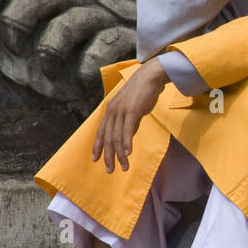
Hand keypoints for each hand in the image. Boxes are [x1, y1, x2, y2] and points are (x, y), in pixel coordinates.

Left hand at [93, 58, 168, 172]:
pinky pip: (127, 130)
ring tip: (124, 167)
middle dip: (108, 156)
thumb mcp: (131, 108)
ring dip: (120, 155)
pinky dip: (127, 143)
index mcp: (110, 110)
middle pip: (108, 138)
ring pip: (117, 137)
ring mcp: (121, 111)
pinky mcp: (132, 111)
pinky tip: (128, 153)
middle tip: (110, 170)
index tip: (96, 159)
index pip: (100, 132)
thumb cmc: (143, 92)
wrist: (150, 77)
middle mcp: (112, 111)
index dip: (98, 147)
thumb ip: (128, 121)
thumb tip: (128, 135)